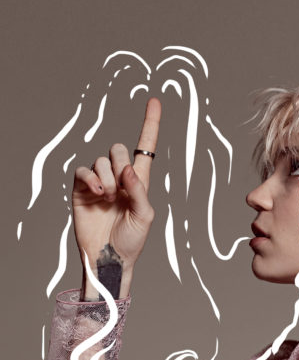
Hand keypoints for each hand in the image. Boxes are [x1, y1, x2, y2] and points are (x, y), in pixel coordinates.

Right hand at [72, 97, 160, 298]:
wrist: (109, 259)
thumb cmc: (131, 241)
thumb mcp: (144, 217)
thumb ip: (139, 191)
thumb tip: (127, 169)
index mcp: (139, 182)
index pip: (146, 148)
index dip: (150, 124)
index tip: (154, 101)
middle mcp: (119, 178)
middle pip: (119, 148)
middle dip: (120, 162)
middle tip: (121, 189)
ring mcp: (99, 183)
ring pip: (101, 160)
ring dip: (106, 177)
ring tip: (108, 199)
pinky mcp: (82, 190)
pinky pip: (83, 171)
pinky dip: (91, 178)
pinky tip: (98, 193)